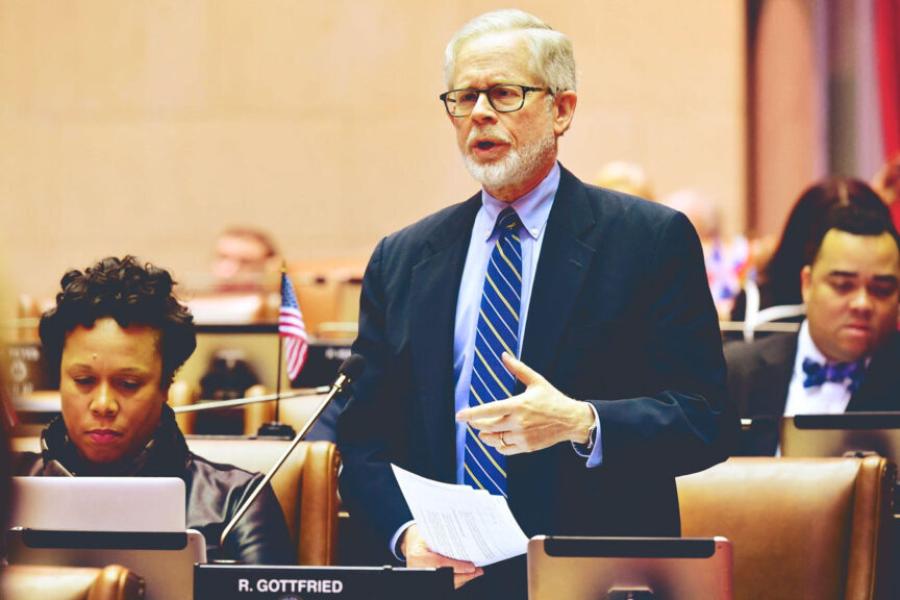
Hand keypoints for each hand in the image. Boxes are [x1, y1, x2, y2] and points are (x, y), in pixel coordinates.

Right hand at [401, 524, 483, 588]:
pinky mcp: (430, 581)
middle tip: (477, 570)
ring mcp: (425, 578)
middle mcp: (420, 570)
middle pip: (446, 577)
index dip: (457, 566)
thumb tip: (463, 541)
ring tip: (475, 572)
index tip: (471, 566)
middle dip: (464, 575)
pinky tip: (467, 575)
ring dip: (463, 579)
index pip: (440, 563)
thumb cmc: (421, 538)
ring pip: (447, 583)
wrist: (412, 546)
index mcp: (419, 556)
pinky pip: (446, 584)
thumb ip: (443, 540)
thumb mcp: (429, 535)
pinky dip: (458, 580)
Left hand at [456, 352, 594, 453]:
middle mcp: (518, 422)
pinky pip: (505, 449)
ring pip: (494, 440)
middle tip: (472, 421)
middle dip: (476, 424)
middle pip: (488, 427)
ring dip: (485, 436)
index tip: (459, 416)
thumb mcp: (536, 381)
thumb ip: (518, 369)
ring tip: (484, 430)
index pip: (489, 410)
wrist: (571, 420)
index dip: (472, 414)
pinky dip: (497, 445)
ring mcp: (522, 436)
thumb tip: (504, 355)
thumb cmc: (553, 399)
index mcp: (518, 405)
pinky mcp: (527, 446)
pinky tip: (498, 438)